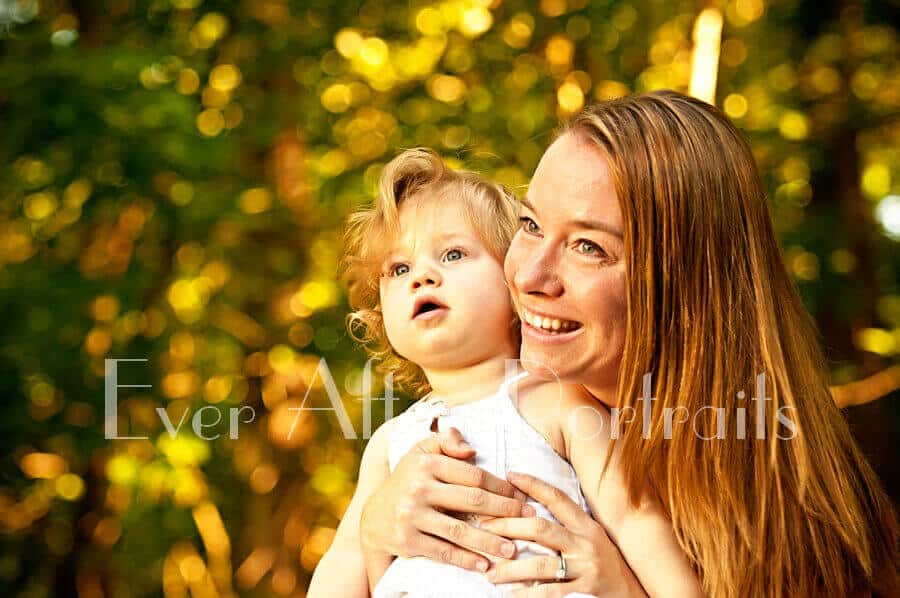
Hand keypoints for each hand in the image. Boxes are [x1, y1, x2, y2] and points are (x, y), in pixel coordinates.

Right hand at [359, 428, 535, 572]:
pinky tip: (484, 565)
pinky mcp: (408, 541)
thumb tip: (471, 449)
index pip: (473, 475)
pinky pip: (443, 551)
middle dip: (504, 511)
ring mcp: (412, 516)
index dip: (500, 486)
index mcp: (426, 464)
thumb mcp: (421, 452)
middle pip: (471, 500)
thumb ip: (446, 441)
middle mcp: (418, 488)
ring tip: (512, 548)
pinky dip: (465, 560)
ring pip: (459, 530)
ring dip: (490, 541)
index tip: (520, 496)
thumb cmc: (407, 480)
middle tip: (527, 519)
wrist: (372, 517)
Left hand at [480, 472, 647, 597]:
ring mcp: (587, 566)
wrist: (637, 592)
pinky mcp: (586, 588)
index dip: (533, 484)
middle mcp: (586, 541)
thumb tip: (531, 514)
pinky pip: (551, 591)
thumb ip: (568, 526)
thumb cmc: (610, 564)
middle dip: (509, 526)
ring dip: (511, 568)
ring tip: (490, 572)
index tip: (510, 474)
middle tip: (484, 527)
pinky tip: (509, 594)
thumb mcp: (593, 538)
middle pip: (541, 528)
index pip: (557, 498)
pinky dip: (527, 593)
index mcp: (587, 525)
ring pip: (541, 563)